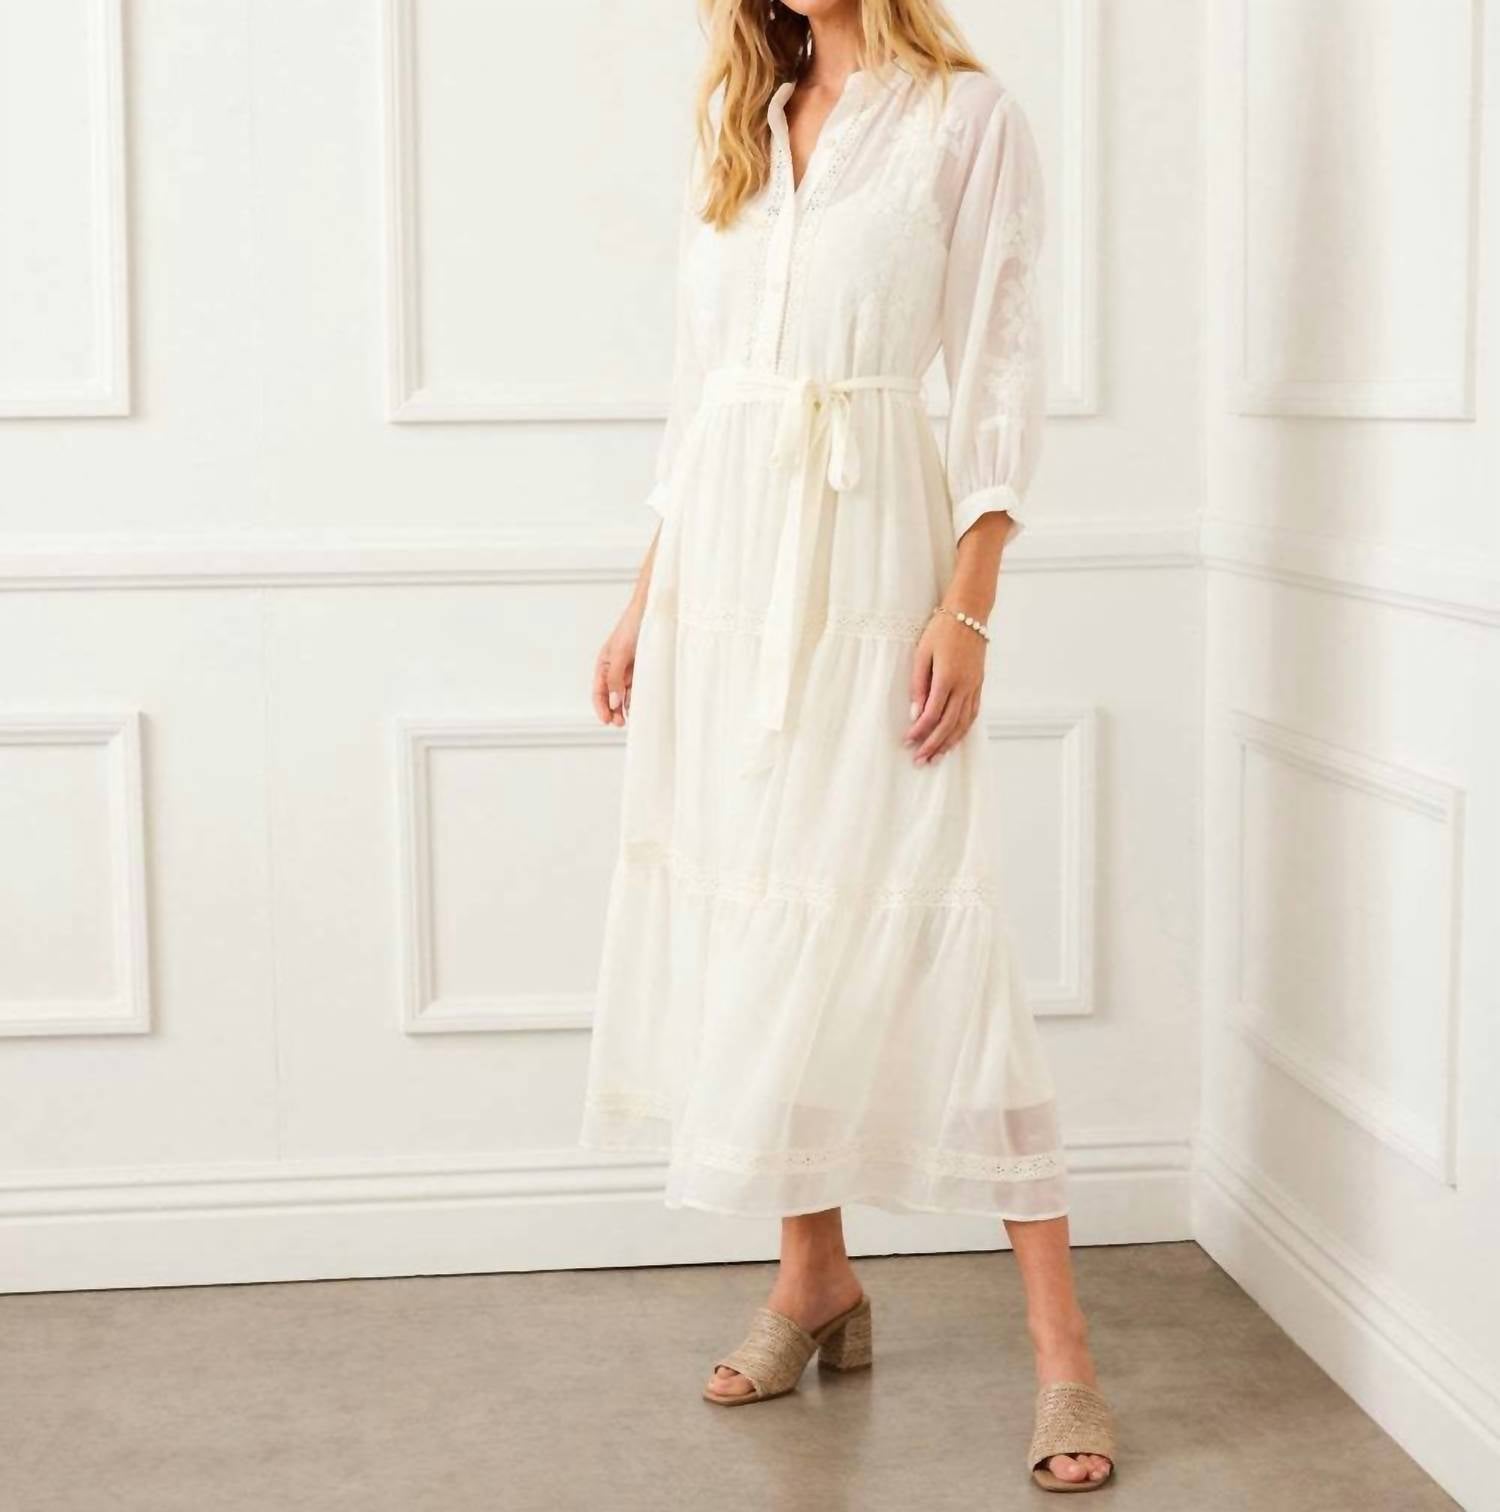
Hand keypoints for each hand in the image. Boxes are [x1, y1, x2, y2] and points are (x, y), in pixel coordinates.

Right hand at [592, 600, 644, 727]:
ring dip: (626, 707)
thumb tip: (615, 703)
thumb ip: (615, 678)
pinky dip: (638, 697)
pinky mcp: (644, 668)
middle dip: (613, 711)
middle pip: (611, 695)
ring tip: (631, 719)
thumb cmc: (632, 626)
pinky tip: (641, 706)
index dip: (601, 707)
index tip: (607, 721)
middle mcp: (615, 668)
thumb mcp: (620, 653)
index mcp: (604, 663)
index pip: (598, 690)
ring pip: (625, 694)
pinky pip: (639, 687)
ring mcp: (630, 669)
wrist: (653, 610)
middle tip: (620, 724)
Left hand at [904, 610, 986, 763]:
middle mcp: (964, 686)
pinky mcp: (979, 684)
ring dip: (949, 743)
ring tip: (937, 758)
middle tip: (920, 761)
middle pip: (949, 724)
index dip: (920, 731)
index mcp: (948, 678)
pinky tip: (954, 739)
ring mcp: (975, 686)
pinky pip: (973, 714)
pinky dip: (963, 730)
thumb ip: (918, 684)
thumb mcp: (922, 653)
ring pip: (964, 723)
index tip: (907, 742)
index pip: (932, 714)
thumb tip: (914, 713)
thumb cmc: (941, 629)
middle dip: (933, 745)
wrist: (970, 612)